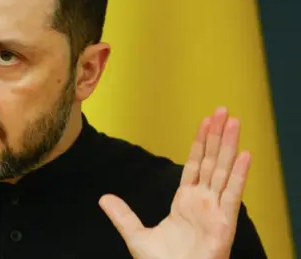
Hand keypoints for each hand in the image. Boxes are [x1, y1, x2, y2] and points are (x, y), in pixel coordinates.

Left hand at [99, 107, 250, 258]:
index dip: (200, 143)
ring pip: (224, 171)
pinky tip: (244, 154)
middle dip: (217, 136)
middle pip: (212, 161)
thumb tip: (104, 198)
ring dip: (229, 145)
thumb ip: (122, 215)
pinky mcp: (224, 223)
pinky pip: (232, 195)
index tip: (205, 123)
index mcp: (186, 202)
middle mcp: (203, 202)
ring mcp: (215, 211)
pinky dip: (239, 174)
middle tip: (223, 111)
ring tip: (234, 121)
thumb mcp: (137, 235)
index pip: (196, 165)